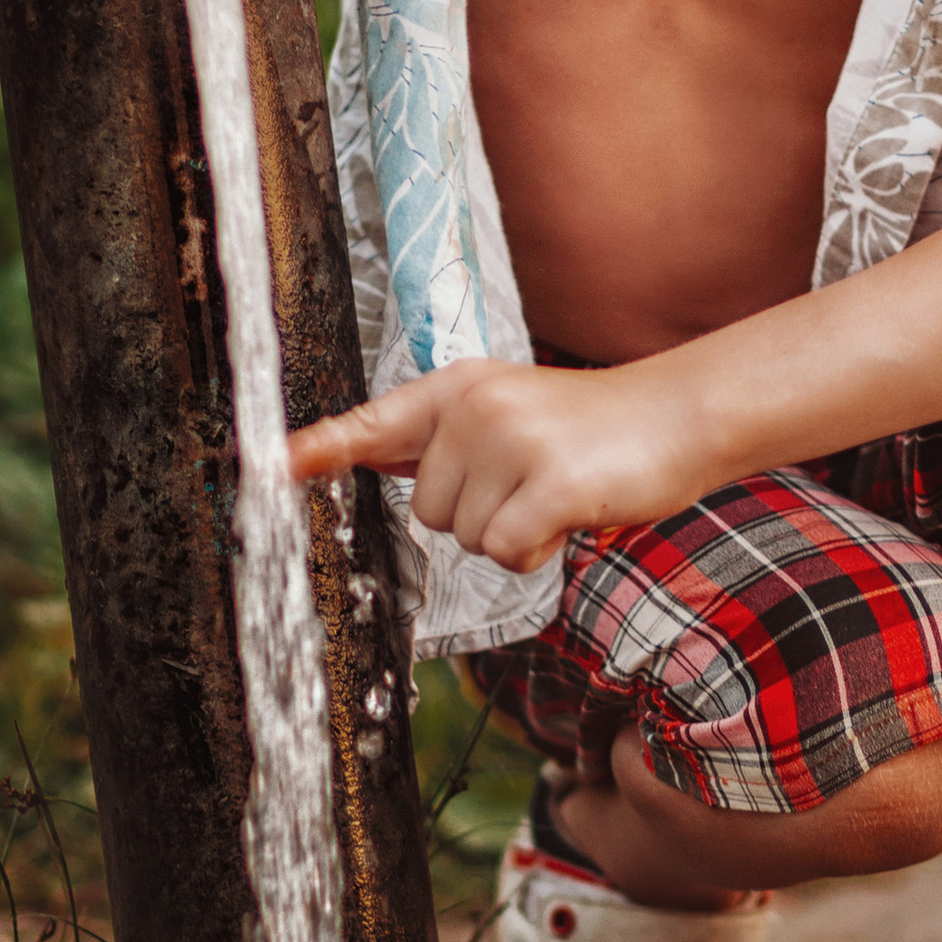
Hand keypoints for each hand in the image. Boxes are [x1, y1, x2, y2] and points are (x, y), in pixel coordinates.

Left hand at [289, 358, 710, 570]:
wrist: (676, 415)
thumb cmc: (590, 428)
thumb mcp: (506, 413)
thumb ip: (438, 440)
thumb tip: (360, 454)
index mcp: (455, 388)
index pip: (370, 423)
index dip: (316, 451)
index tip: (264, 468)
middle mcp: (473, 407)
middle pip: (428, 512)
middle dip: (480, 514)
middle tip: (534, 480)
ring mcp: (511, 441)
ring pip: (466, 538)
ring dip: (512, 533)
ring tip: (557, 490)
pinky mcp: (548, 482)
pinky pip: (505, 552)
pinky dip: (538, 551)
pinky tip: (571, 514)